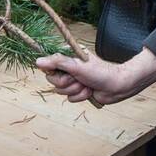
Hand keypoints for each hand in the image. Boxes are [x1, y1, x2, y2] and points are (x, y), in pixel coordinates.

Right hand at [37, 47, 155, 104]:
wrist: (117, 87)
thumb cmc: (101, 72)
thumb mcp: (77, 65)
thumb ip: (57, 62)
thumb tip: (38, 61)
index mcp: (68, 57)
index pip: (49, 65)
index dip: (55, 72)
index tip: (66, 72)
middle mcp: (69, 67)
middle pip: (53, 80)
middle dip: (67, 83)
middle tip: (79, 79)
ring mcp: (73, 80)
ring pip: (61, 91)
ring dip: (75, 90)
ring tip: (87, 85)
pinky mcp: (78, 91)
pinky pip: (70, 98)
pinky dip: (80, 96)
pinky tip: (89, 91)